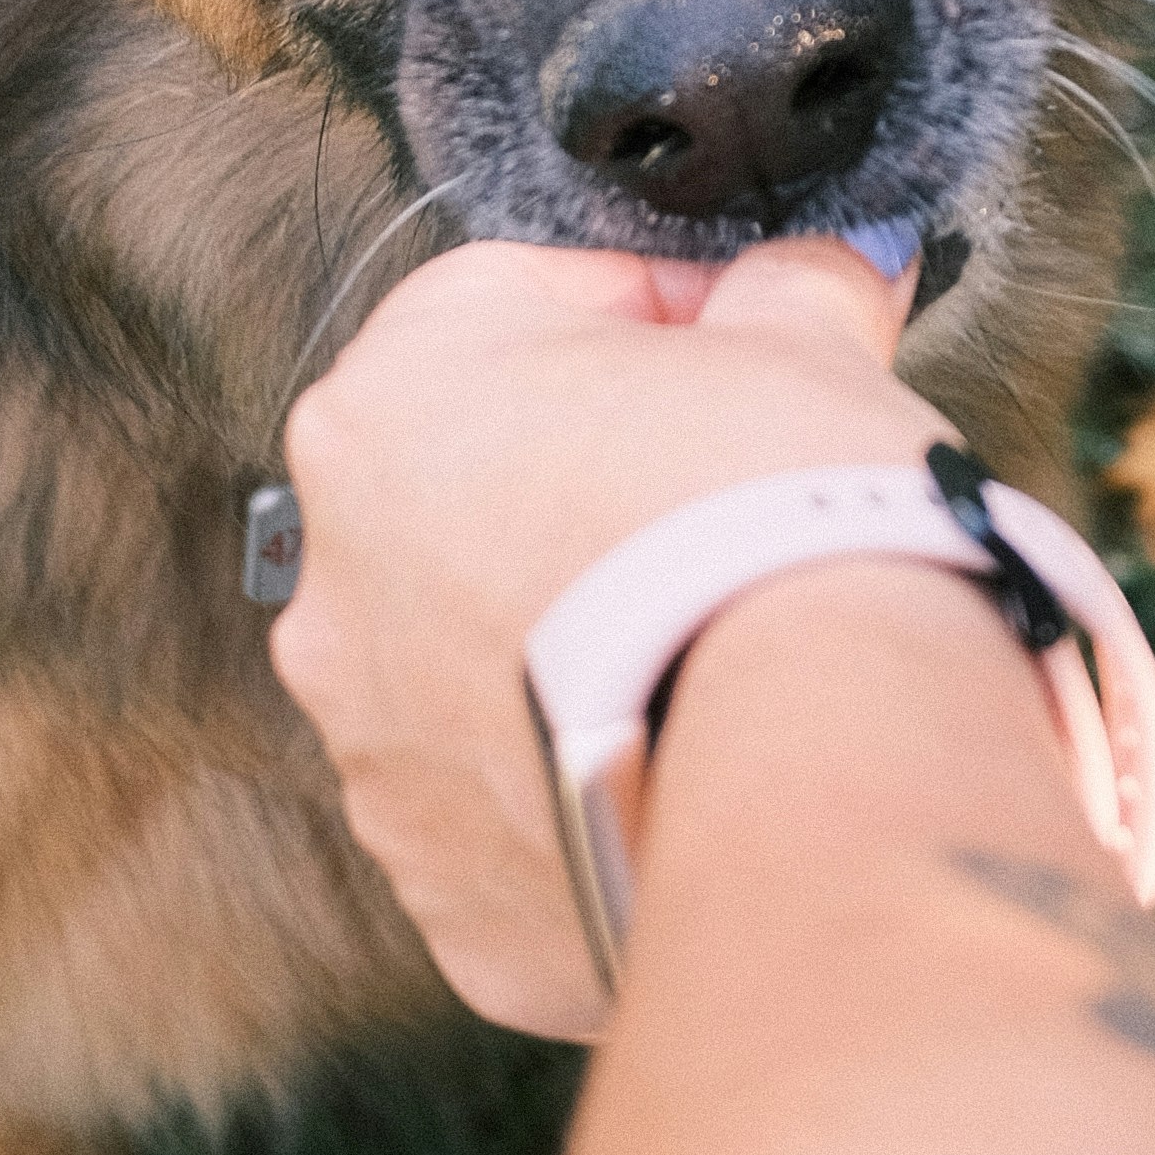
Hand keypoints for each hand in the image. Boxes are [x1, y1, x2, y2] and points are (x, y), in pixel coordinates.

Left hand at [273, 239, 931, 1037]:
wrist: (809, 764)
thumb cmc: (775, 527)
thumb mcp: (805, 340)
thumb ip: (791, 287)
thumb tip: (814, 274)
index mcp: (391, 401)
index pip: (512, 305)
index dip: (650, 315)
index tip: (739, 345)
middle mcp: (340, 578)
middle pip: (480, 490)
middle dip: (599, 484)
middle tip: (732, 497)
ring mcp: (375, 748)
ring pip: (482, 656)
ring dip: (578, 636)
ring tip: (718, 641)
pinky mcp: (441, 879)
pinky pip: (514, 800)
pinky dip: (588, 772)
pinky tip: (692, 753)